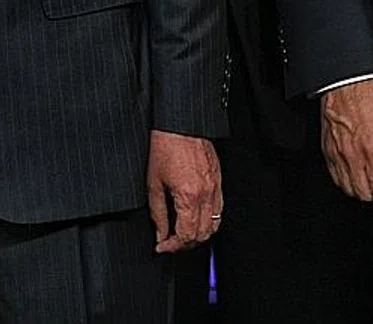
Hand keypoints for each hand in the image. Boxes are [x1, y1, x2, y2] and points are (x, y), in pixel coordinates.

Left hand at [146, 130, 221, 253]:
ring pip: (214, 225)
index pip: (186, 235)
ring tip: (181, 234)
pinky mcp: (219, 182)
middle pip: (202, 234)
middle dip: (185, 244)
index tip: (162, 247)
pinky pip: (219, 211)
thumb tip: (160, 233)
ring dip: (198, 234)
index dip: (173, 246)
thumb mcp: (153, 183)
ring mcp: (216, 189)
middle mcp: (206, 196)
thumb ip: (158, 212)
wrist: (181, 126)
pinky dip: (209, 221)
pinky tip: (195, 219)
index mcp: (189, 197)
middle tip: (169, 243)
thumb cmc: (164, 148)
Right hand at [321, 77, 372, 201]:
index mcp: (372, 149)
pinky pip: (336, 177)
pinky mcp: (327, 150)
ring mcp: (337, 154)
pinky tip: (360, 174)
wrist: (345, 80)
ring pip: (349, 189)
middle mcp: (352, 155)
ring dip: (367, 191)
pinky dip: (349, 182)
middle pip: (367, 194)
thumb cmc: (370, 95)